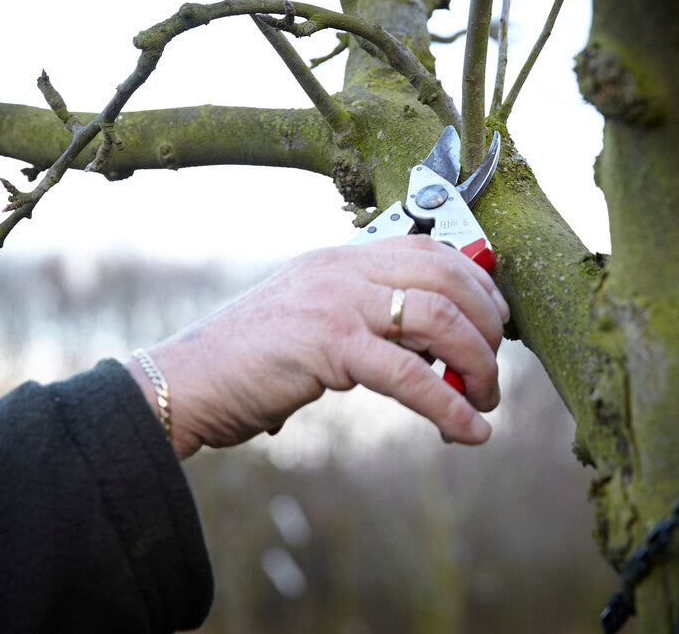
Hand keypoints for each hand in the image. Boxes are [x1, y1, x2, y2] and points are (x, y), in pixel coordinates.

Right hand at [125, 237, 509, 457]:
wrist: (184, 382)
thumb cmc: (245, 362)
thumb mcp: (311, 324)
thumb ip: (363, 325)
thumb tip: (427, 354)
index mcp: (339, 258)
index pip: (428, 248)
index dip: (475, 282)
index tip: (494, 319)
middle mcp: (342, 268)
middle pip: (447, 276)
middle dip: (487, 323)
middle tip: (493, 369)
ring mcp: (337, 301)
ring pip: (441, 319)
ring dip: (477, 364)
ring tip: (485, 402)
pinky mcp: (329, 344)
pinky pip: (411, 375)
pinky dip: (450, 405)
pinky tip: (468, 430)